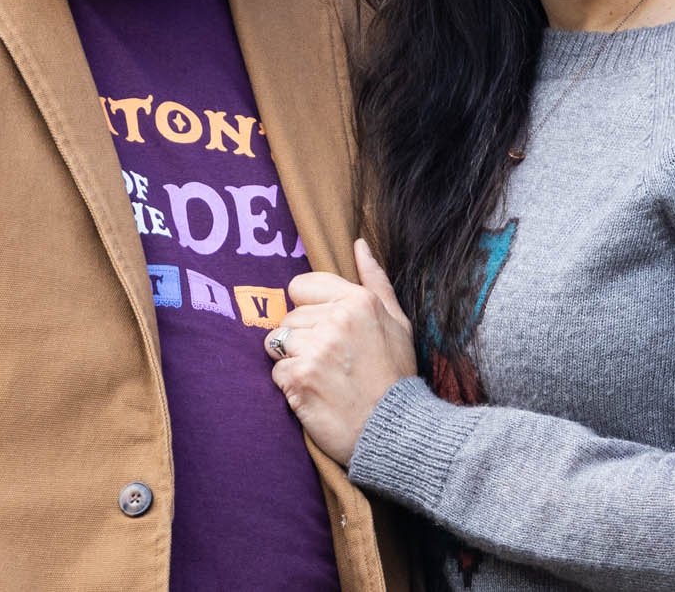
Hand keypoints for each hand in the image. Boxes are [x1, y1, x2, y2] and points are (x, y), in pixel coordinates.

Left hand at [266, 239, 417, 464]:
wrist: (396, 431)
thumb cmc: (396, 377)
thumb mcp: (398, 323)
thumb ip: (375, 280)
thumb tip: (359, 244)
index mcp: (357, 300)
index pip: (300, 287)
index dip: (310, 310)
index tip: (327, 331)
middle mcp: (335, 320)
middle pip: (289, 317)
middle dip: (303, 339)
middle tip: (332, 363)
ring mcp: (315, 349)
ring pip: (277, 342)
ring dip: (293, 361)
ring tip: (322, 377)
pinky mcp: (299, 378)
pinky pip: (275, 370)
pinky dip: (290, 384)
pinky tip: (315, 394)